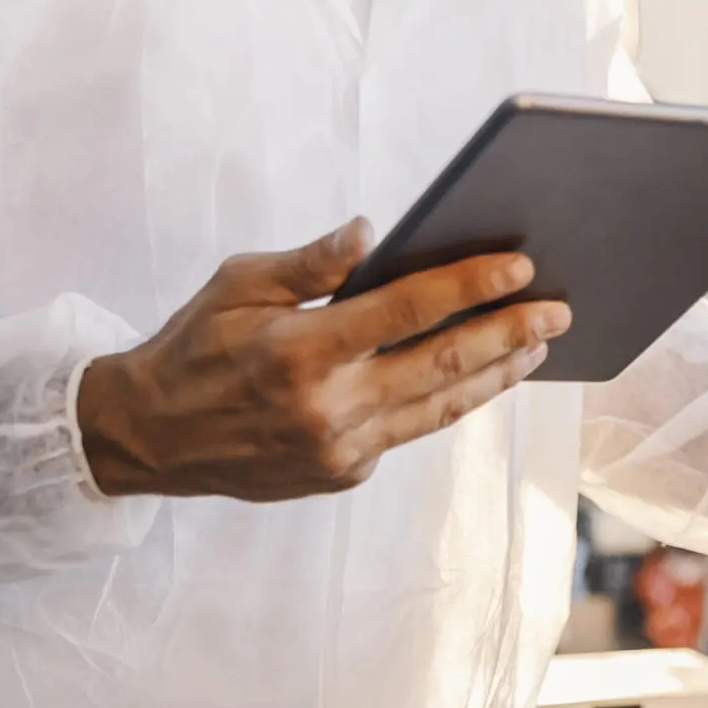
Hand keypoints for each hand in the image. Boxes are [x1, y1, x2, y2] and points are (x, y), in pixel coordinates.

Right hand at [76, 221, 571, 500]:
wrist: (148, 437)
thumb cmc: (194, 347)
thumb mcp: (238, 284)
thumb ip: (310, 263)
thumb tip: (371, 232)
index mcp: (300, 350)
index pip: (407, 310)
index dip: (470, 287)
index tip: (520, 265)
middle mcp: (326, 407)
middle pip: (442, 365)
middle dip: (510, 333)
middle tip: (559, 308)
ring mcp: (339, 450)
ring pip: (439, 407)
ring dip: (497, 374)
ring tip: (538, 342)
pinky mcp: (343, 475)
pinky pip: (409, 430)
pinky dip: (449, 401)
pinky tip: (483, 375)